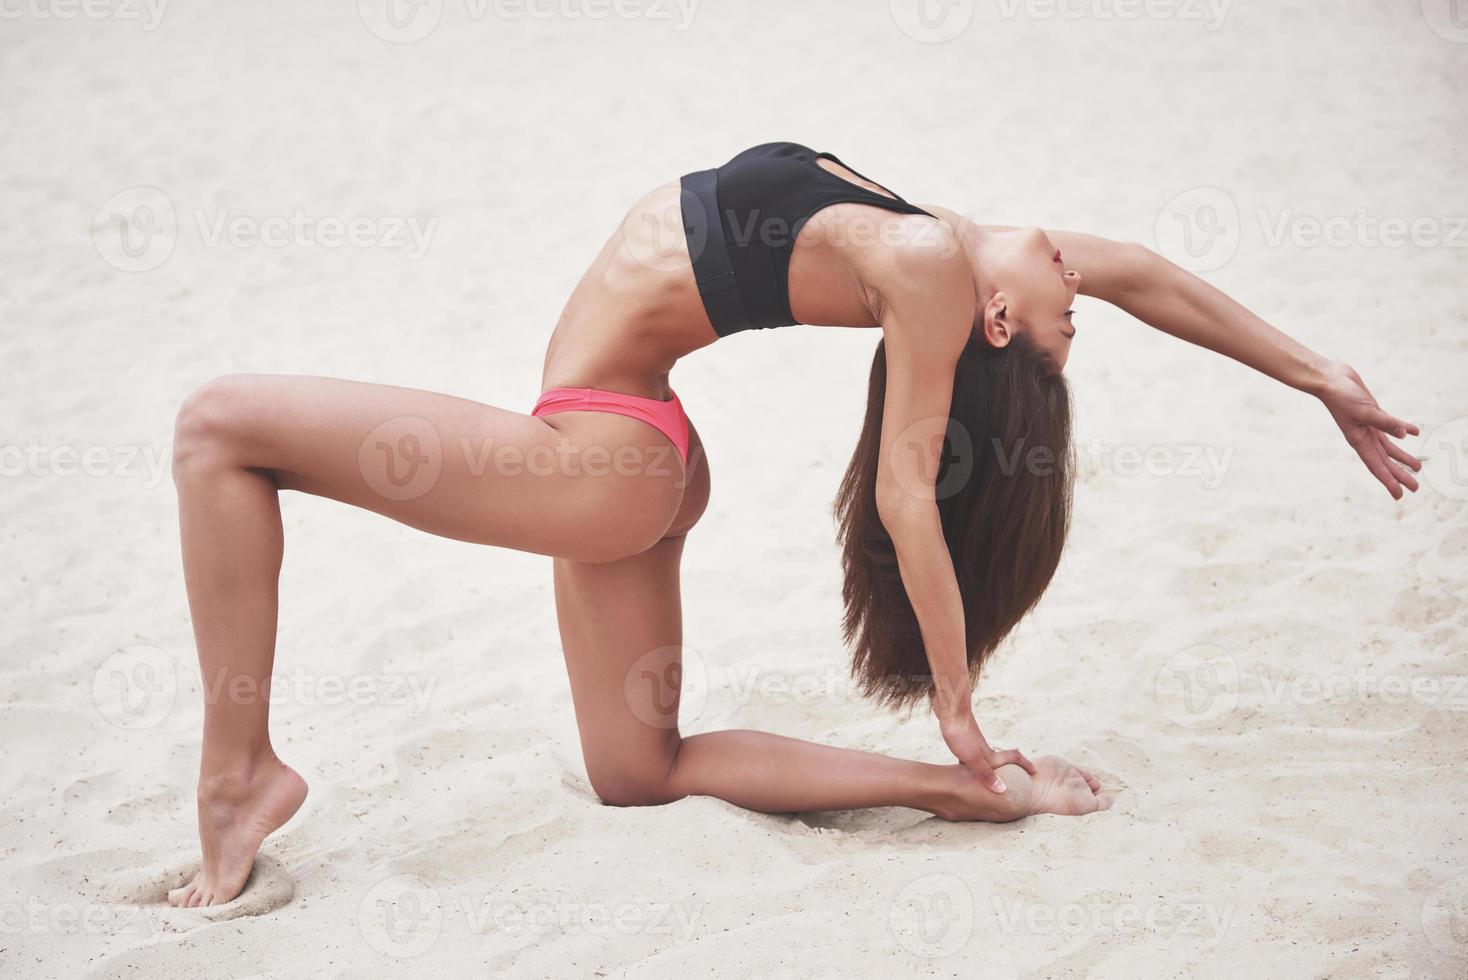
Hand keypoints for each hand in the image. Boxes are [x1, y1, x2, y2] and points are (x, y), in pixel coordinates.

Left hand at [939, 713, 1034, 793]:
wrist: (950, 712)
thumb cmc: (962, 735)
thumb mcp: (973, 758)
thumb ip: (986, 774)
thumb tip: (1003, 790)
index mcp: (991, 756)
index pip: (1015, 758)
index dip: (1026, 764)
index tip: (1035, 771)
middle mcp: (986, 749)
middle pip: (1002, 760)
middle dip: (1009, 767)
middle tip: (1014, 777)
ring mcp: (975, 744)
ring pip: (986, 758)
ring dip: (989, 767)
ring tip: (987, 776)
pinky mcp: (964, 739)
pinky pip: (972, 755)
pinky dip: (972, 762)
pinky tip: (962, 765)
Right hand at [1318, 361, 1420, 499]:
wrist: (1330, 379)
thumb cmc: (1341, 397)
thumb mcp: (1365, 411)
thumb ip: (1386, 423)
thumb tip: (1405, 435)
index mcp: (1359, 441)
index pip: (1377, 466)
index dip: (1389, 481)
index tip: (1400, 495)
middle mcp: (1365, 437)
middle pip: (1385, 461)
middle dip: (1400, 475)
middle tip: (1414, 488)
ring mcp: (1369, 426)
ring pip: (1389, 448)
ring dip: (1403, 458)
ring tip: (1417, 468)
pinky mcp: (1373, 413)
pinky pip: (1392, 425)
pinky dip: (1404, 430)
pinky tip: (1415, 433)